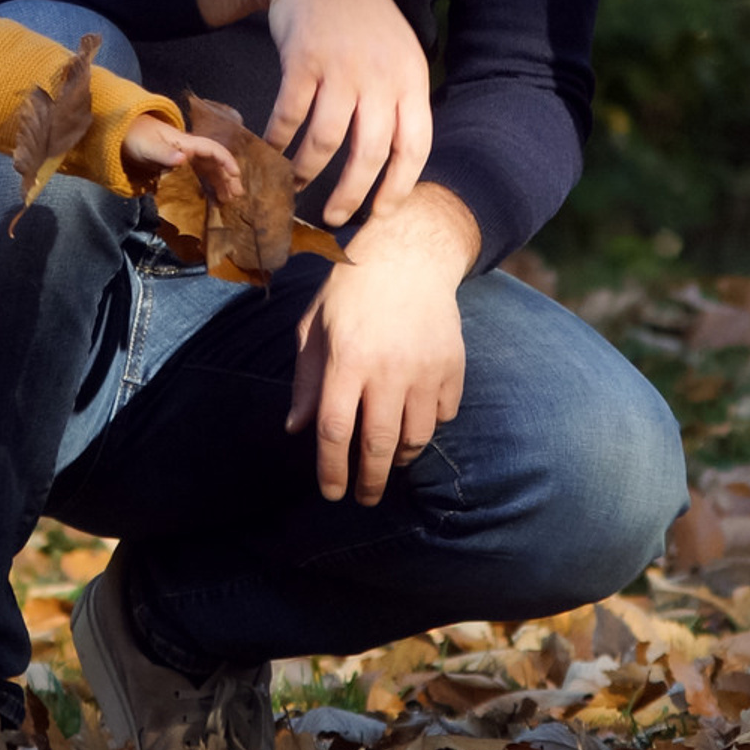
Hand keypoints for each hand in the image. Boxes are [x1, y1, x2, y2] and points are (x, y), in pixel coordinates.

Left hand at [120, 116, 242, 193]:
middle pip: (214, 163)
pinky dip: (205, 186)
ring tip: (226, 201)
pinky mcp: (175, 167)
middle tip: (236, 196)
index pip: (213, 149)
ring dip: (219, 183)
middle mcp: (189, 150)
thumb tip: (183, 159)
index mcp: (186, 143)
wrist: (122, 133)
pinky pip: (196, 177)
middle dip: (227, 177)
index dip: (226, 160)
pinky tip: (208, 198)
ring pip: (207, 171)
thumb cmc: (136, 136)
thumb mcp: (148, 145)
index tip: (235, 174)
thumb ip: (165, 153)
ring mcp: (183, 158)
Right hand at [196, 0, 430, 226]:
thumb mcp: (398, 52)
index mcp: (410, 78)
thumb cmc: (361, 19)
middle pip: (370, 152)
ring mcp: (341, 66)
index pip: (415, 145)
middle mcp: (380, 75)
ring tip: (297, 188)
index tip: (381, 214)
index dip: (399, 186)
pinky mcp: (303, 59)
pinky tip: (272, 151)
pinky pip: (290, 114)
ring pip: (327, 139)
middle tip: (334, 217)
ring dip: (308, 171)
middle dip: (351, 193)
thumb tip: (399, 162)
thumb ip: (400, 99)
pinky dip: (279, 140)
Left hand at [287, 186, 477, 503]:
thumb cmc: (352, 289)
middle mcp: (388, 368)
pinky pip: (444, 413)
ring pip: (417, 436)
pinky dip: (430, 424)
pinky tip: (415, 418)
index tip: (332, 493)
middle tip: (365, 497)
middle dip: (370, 482)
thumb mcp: (315, 326)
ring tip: (389, 459)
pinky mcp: (453, 364)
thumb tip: (296, 429)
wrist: (409, 252)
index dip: (331, 470)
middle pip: (379, 445)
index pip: (335, 431)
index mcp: (347, 358)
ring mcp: (426, 367)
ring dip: (401, 457)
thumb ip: (307, 380)